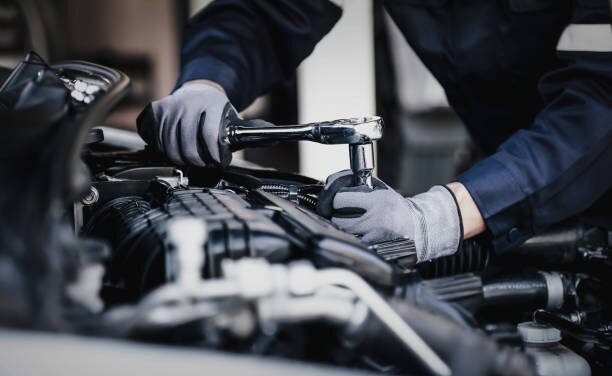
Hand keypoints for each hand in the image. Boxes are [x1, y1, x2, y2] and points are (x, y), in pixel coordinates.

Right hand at [137, 80, 234, 166]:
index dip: (213, 153)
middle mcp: (189, 103)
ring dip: (180, 158)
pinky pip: (158, 138)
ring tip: (190, 160)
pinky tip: (176, 151)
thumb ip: (237, 132)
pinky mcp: (157, 110)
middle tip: (202, 164)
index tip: (216, 162)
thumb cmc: (215, 109)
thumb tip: (251, 143)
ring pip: (170, 144)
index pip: (210, 134)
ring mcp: (171, 106)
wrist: (198, 90)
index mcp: (211, 103)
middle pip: (187, 143)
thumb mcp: (231, 116)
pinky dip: (165, 150)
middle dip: (196, 160)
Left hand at [317, 170, 463, 261]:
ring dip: (342, 229)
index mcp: (376, 201)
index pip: (342, 200)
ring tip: (346, 223)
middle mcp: (375, 219)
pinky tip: (355, 234)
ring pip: (346, 234)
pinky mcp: (376, 247)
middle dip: (335, 217)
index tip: (337, 201)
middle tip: (338, 214)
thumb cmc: (396, 207)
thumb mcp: (382, 191)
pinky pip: (355, 244)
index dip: (335, 200)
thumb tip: (338, 180)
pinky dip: (352, 239)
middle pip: (340, 221)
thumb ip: (362, 185)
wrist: (415, 226)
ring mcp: (375, 235)